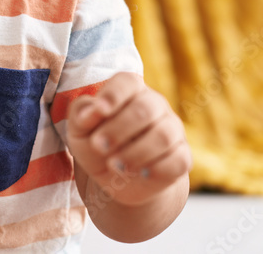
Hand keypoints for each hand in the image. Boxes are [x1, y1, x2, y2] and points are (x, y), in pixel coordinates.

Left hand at [66, 72, 191, 205]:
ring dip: (135, 152)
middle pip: (145, 109)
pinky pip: (179, 160)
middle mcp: (155, 105)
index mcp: (129, 91)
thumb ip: (81, 115)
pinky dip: (158, 169)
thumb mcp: (80, 132)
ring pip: (163, 135)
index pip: (127, 82)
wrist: (119, 181)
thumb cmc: (98, 147)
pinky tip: (141, 174)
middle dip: (119, 129)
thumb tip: (92, 110)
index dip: (114, 94)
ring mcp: (172, 130)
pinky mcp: (182, 156)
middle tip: (99, 146)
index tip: (100, 110)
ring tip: (114, 165)